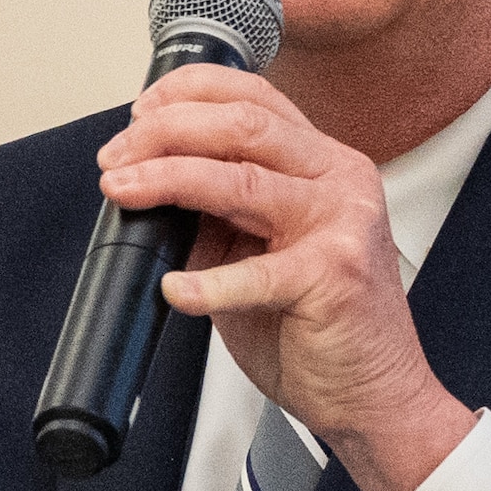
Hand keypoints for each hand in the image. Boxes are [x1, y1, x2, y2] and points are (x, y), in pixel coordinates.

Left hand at [99, 69, 480, 490]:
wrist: (374, 396)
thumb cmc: (320, 329)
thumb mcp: (261, 252)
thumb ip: (221, 215)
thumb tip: (152, 187)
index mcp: (324, 164)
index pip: (253, 97)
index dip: (188, 93)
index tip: (138, 115)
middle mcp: (340, 179)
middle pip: (241, 123)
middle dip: (164, 131)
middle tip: (116, 157)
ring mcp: (342, 222)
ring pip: (240, 178)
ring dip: (167, 178)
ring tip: (124, 190)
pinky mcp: (335, 275)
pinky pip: (256, 273)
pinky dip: (205, 283)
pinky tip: (173, 291)